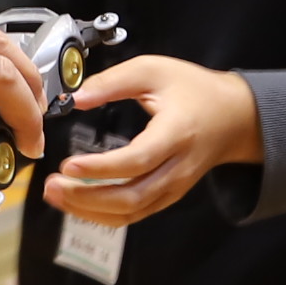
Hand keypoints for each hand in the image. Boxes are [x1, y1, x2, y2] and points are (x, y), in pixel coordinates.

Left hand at [45, 55, 261, 223]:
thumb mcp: (154, 70)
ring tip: (56, 195)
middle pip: (131, 197)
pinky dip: (103, 214)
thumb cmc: (194, 91)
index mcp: (176, 133)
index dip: (101, 168)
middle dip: (87, 197)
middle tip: (51, 185)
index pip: (137, 160)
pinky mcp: (167, 195)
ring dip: (89, 210)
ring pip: (130, 212)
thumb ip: (113, 81)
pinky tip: (78, 203)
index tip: (68, 165)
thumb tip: (75, 98)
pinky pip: (134, 214)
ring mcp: (174, 186)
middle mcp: (178, 167)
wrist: (234, 117)